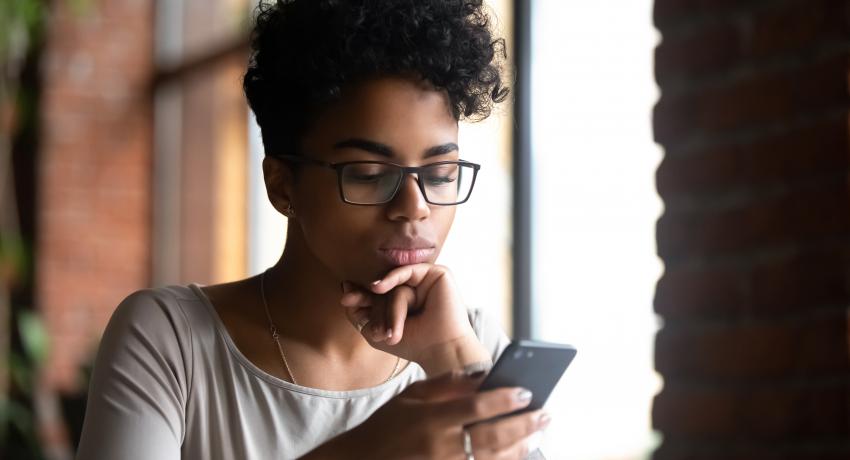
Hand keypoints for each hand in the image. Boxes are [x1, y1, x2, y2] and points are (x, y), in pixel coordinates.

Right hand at [301, 371, 549, 459]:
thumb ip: (446, 386)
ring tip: (538, 433)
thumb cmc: (386, 427)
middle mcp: (440, 446)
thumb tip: (482, 375)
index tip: (527, 392)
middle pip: (492, 435)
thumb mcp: (410, 397)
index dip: (505, 399)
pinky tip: (516, 454)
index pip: (476, 407)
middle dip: (523, 425)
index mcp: (430, 419)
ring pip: (492, 458)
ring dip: (520, 446)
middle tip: (545, 414)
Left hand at [340, 263, 490, 373]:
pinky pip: (407, 271)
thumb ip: (358, 311)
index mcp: (403, 301)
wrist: (440, 350)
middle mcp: (415, 288)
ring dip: (389, 309)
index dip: (360, 296)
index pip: (377, 293)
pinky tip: (377, 287)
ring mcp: (426, 281)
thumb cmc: (412, 344)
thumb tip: (345, 286)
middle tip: (362, 318)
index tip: (345, 300)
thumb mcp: (375, 330)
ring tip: (389, 334)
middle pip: (384, 288)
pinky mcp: (438, 274)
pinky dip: (391, 278)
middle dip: (372, 305)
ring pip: (396, 285)